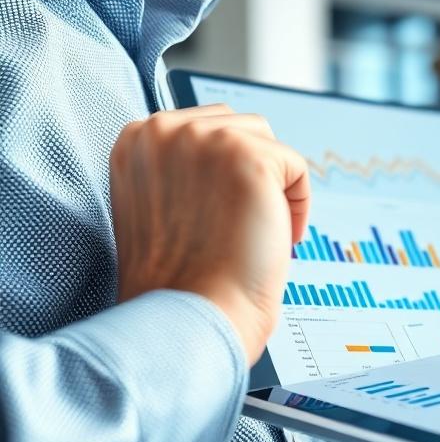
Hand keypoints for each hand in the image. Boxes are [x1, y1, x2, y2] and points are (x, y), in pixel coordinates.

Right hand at [110, 105, 309, 365]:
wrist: (188, 316)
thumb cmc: (178, 276)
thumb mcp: (160, 201)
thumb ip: (184, 165)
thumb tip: (231, 145)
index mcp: (137, 139)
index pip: (205, 126)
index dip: (227, 173)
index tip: (223, 215)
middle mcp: (165, 130)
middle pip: (239, 126)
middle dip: (254, 171)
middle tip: (246, 225)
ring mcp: (206, 140)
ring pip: (269, 141)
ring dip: (275, 185)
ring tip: (260, 230)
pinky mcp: (249, 158)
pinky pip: (297, 168)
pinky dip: (300, 205)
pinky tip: (281, 239)